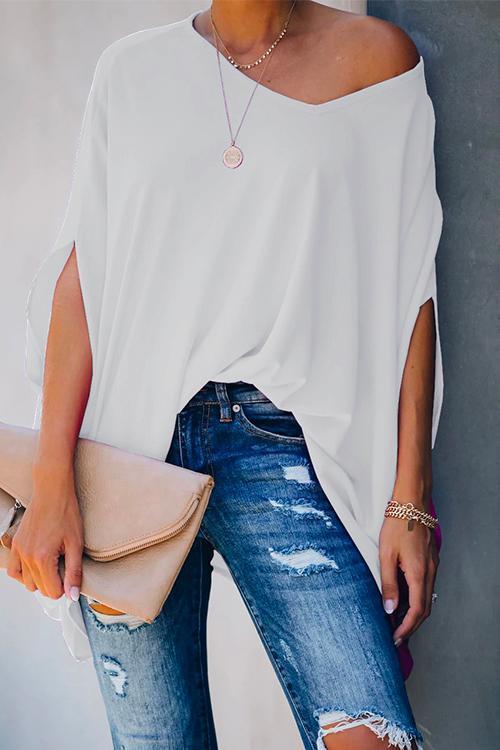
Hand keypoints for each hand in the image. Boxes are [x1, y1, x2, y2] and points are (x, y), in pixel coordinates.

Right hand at [6, 473, 83, 600]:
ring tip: (53, 565)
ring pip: (27, 583)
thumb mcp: (76, 544)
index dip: (65, 587)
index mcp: (42, 558)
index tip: (71, 575)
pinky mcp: (16, 544)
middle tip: (65, 567)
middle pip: (40, 589)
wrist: (52, 491)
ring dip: (40, 580)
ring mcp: (19, 551)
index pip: (53, 591)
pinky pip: (14, 570)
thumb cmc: (66, 513)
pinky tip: (36, 567)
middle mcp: (27, 557)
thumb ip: (74, 572)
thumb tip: (72, 595)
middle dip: (55, 584)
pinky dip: (23, 573)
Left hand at [379, 514, 438, 644]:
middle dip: (411, 625)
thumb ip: (388, 583)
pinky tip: (404, 598)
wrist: (411, 502)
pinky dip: (416, 597)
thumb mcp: (386, 555)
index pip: (417, 611)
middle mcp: (429, 571)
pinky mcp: (429, 559)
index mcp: (419, 573)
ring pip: (426, 596)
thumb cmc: (397, 525)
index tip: (396, 638)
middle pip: (425, 608)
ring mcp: (431, 565)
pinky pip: (425, 585)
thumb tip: (390, 609)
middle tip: (397, 636)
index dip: (407, 628)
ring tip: (397, 621)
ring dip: (414, 612)